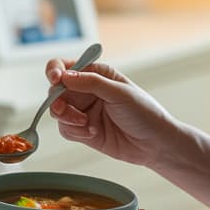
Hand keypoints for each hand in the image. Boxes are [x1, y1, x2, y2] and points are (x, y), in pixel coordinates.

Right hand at [42, 58, 177, 166]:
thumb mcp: (119, 93)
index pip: (65, 66)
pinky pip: (65, 129)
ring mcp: (84, 111)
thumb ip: (91, 83)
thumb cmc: (144, 113)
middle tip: (64, 108)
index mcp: (97, 74)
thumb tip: (65, 76)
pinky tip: (92, 133)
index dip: (55, 71)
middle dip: (57, 100)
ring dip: (67, 118)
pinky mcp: (83, 130)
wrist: (154, 144)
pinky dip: (75, 131)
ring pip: (57, 111)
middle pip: (56, 90)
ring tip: (86, 124)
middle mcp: (87, 90)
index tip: (56, 79)